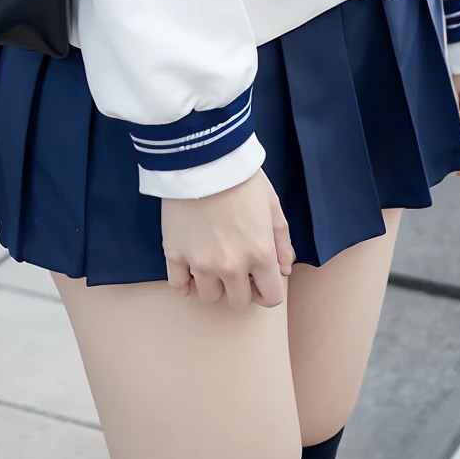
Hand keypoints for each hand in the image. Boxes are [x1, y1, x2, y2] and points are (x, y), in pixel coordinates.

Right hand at [161, 169, 293, 310]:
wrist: (203, 158)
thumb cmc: (243, 178)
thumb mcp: (272, 206)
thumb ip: (281, 242)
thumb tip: (284, 269)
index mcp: (260, 256)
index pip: (270, 297)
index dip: (268, 291)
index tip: (261, 282)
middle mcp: (231, 267)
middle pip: (237, 300)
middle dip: (241, 288)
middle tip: (237, 268)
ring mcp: (200, 262)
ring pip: (208, 296)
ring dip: (213, 284)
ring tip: (212, 264)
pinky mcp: (174, 253)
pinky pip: (177, 284)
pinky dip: (184, 282)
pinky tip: (189, 270)